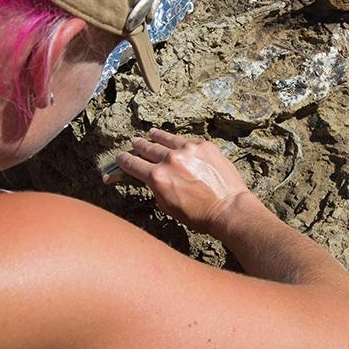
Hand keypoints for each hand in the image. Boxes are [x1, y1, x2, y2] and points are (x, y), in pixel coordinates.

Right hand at [115, 129, 253, 233]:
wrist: (228, 208)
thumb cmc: (198, 215)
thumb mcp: (167, 206)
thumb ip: (156, 187)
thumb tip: (153, 177)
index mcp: (157, 177)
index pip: (133, 164)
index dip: (124, 160)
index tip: (120, 157)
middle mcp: (170, 160)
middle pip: (148, 148)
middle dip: (139, 146)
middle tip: (134, 142)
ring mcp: (188, 150)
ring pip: (166, 139)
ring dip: (156, 136)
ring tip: (151, 133)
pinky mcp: (204, 145)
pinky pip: (186, 141)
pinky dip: (179, 142)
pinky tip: (176, 141)